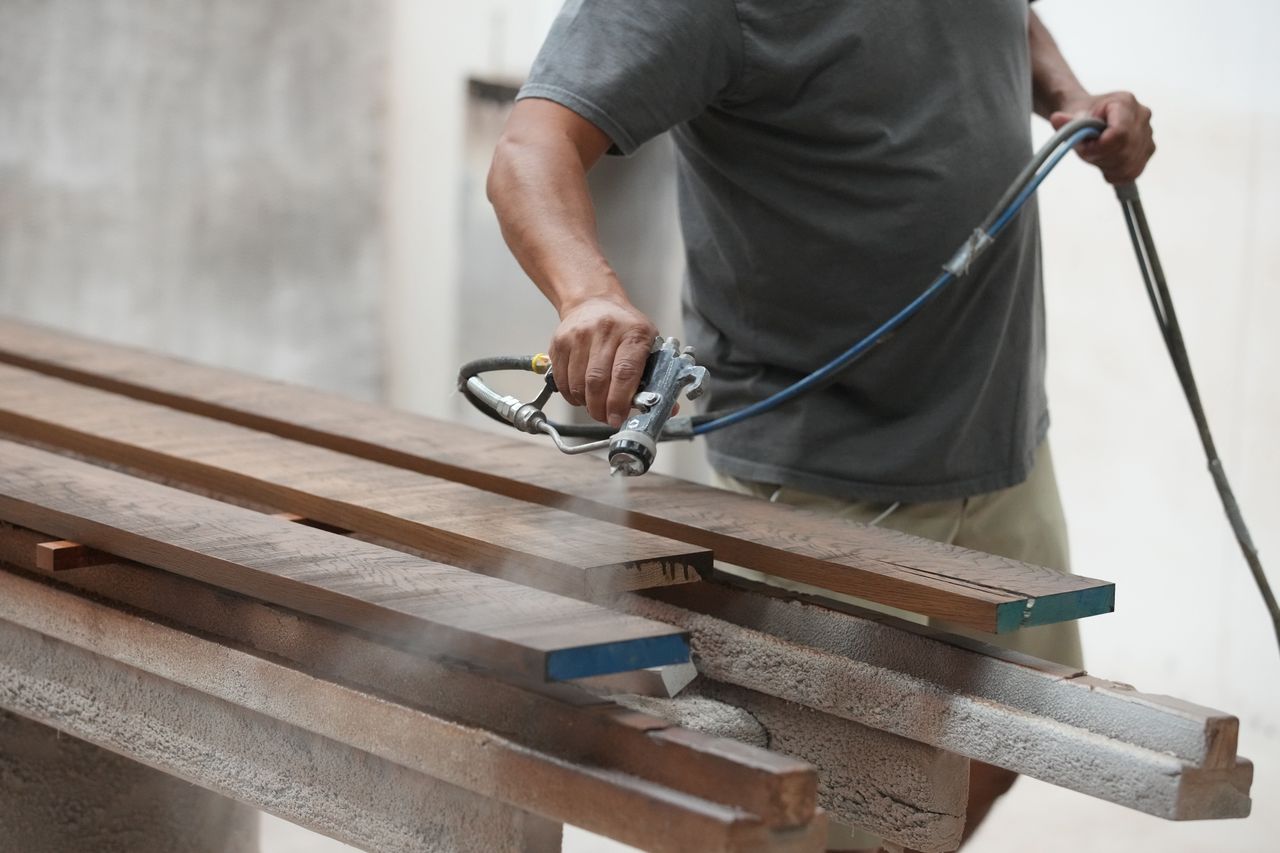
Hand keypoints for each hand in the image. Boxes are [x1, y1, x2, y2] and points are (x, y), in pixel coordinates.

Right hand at [550, 295, 656, 427]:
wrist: (593, 302)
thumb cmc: (624, 327)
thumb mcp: (648, 343)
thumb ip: (656, 377)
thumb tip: (667, 409)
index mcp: (634, 333)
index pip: (625, 372)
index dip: (620, 401)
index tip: (618, 418)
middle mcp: (605, 331)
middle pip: (597, 381)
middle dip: (601, 408)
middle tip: (606, 418)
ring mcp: (579, 335)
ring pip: (578, 383)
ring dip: (586, 404)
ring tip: (595, 406)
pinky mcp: (560, 342)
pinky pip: (562, 380)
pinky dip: (571, 395)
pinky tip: (581, 394)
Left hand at [1051, 91, 1154, 183]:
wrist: (1092, 116)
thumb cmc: (1082, 116)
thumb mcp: (1071, 117)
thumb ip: (1066, 121)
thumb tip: (1056, 119)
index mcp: (1125, 102)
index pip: (1119, 134)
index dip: (1099, 147)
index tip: (1084, 147)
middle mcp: (1142, 116)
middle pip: (1124, 152)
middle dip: (1100, 158)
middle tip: (1087, 151)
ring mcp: (1148, 134)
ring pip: (1129, 165)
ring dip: (1106, 167)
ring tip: (1096, 154)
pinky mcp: (1148, 150)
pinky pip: (1133, 172)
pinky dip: (1115, 174)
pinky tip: (1105, 163)